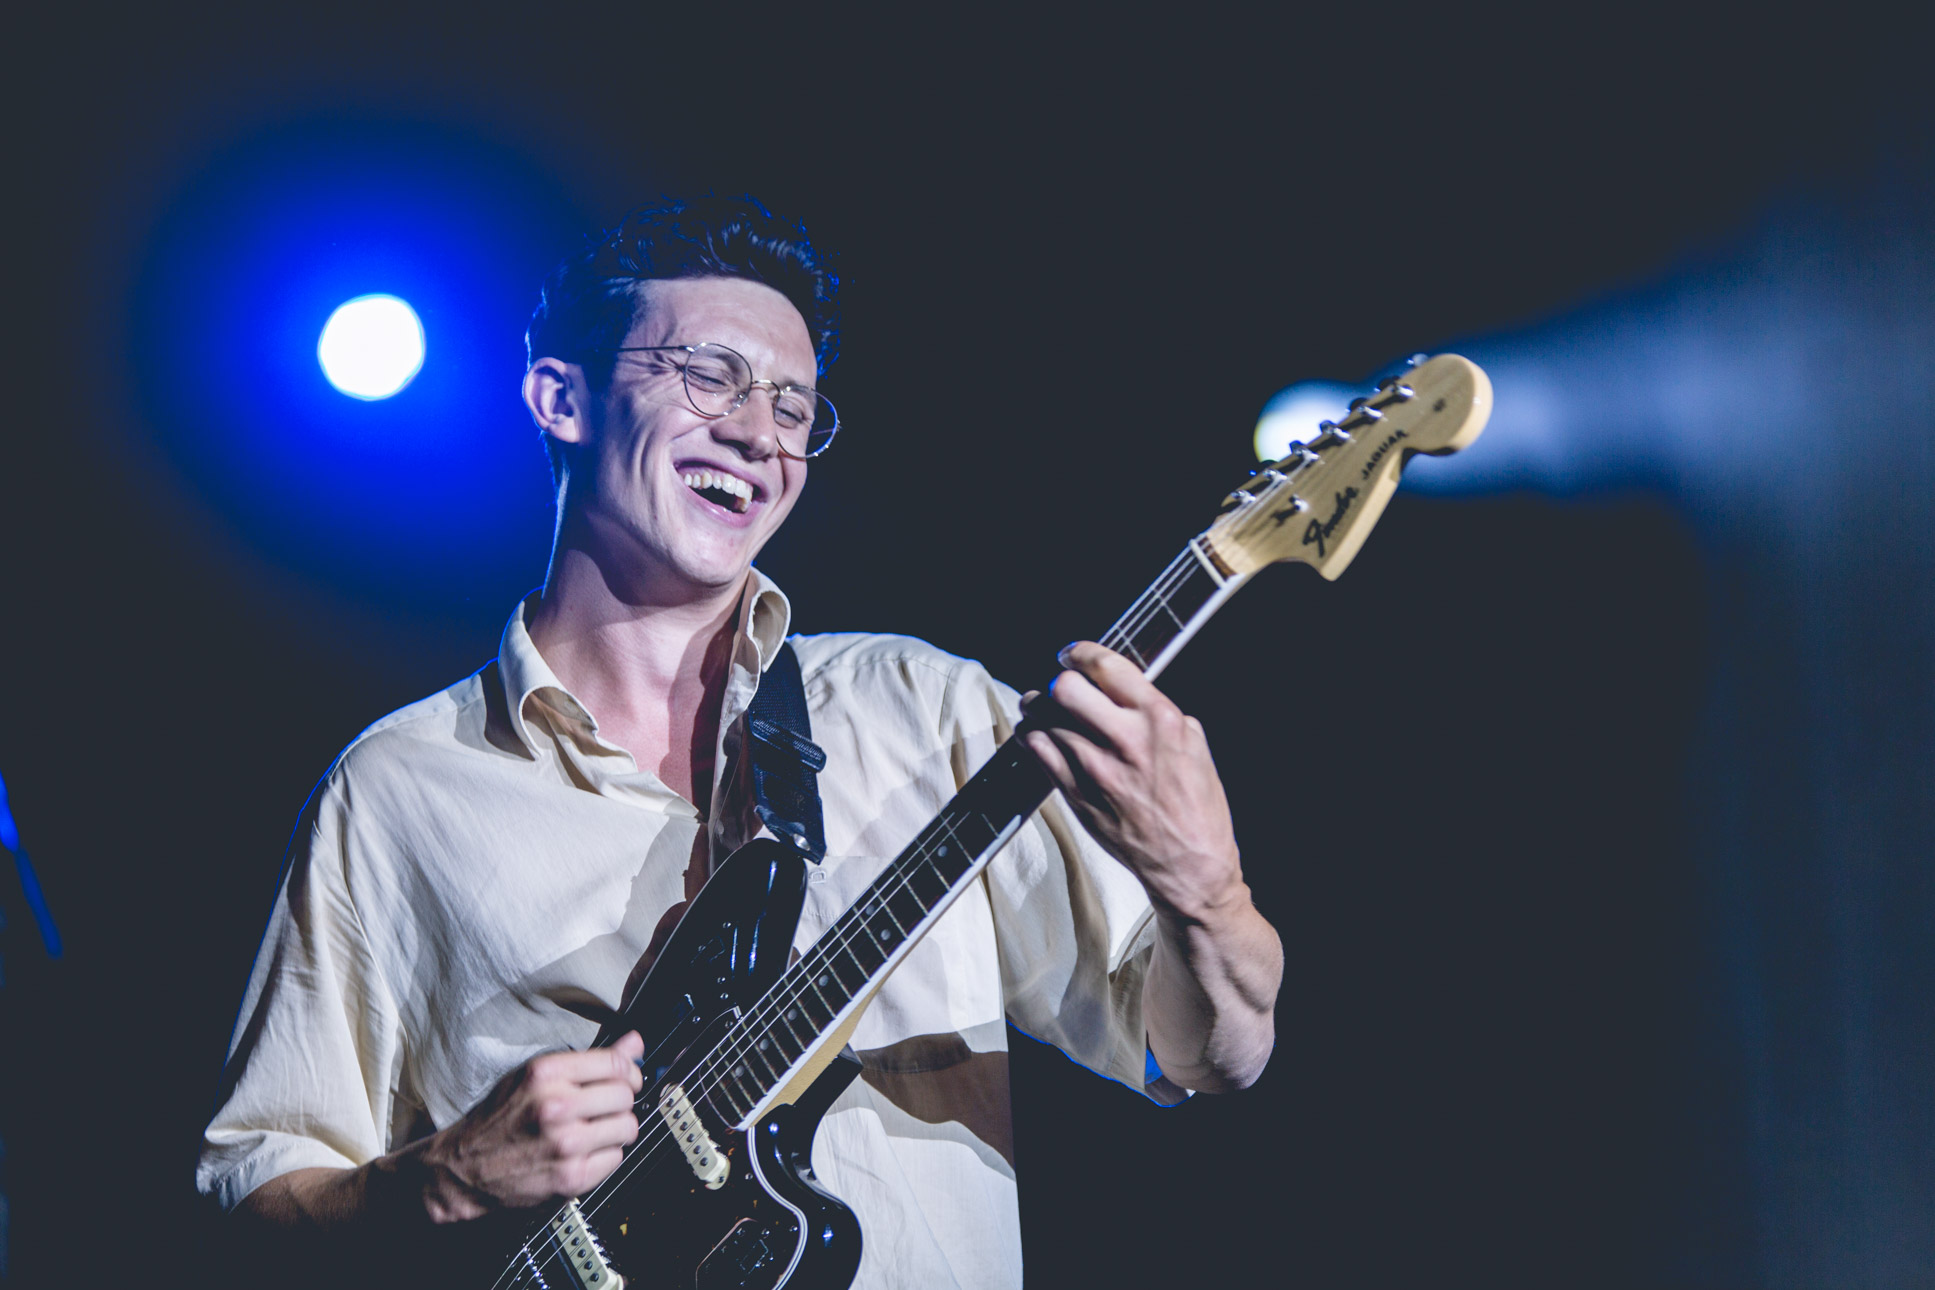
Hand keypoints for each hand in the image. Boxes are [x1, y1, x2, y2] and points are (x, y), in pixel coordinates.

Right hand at [417, 1031, 644, 1221]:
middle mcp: (556, 1106)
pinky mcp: (570, 1177)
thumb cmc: (499, 1118)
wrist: (463, 1169)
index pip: (616, 1064)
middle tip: (606, 1108)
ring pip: (627, 1128)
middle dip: (621, 1101)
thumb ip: (588, 1060)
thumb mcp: (534, 1076)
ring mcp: (565, 1144)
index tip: (628, 1078)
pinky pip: (616, 1159)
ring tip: (596, 1131)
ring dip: (617, 1130)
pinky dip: (606, 1156)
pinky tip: (585, 1153)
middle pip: (625, 1096)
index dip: (630, 1071)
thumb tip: (635, 1043)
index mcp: (545, 1074)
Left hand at [1021, 642, 1246, 923]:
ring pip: (1044, 719)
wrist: (1189, 865)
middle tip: (1056, 684)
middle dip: (1057, 680)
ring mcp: (1095, 769)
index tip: (1072, 654)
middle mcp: (1124, 739)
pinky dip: (1032, 738)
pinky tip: (1038, 737)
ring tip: (1041, 709)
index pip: (1106, 666)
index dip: (1081, 652)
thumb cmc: (1198, 808)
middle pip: (1064, 688)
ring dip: (1038, 709)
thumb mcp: (1196, 746)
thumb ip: (1160, 712)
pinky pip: (1037, 752)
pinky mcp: (1076, 795)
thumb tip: (1128, 691)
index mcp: (1159, 719)